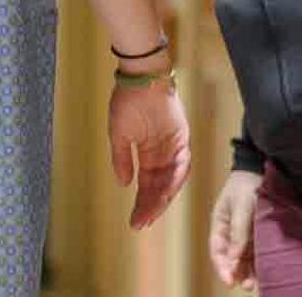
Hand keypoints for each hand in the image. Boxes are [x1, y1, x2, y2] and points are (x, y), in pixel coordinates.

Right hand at [108, 70, 191, 228]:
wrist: (140, 79)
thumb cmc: (127, 102)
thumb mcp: (118, 134)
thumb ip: (121, 159)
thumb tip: (123, 183)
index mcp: (146, 154)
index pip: (146, 185)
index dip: (141, 203)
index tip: (134, 222)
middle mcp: (162, 155)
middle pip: (159, 187)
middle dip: (151, 206)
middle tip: (142, 223)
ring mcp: (174, 148)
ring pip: (172, 180)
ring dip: (163, 197)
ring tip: (152, 212)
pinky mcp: (183, 138)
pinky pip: (183, 164)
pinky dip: (175, 179)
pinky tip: (164, 191)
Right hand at [209, 170, 262, 289]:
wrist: (261, 169)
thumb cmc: (246, 186)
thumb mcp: (241, 207)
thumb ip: (239, 233)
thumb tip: (235, 260)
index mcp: (220, 224)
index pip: (217, 250)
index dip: (222, 267)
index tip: (230, 281)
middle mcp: (231, 232)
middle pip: (231, 258)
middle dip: (237, 273)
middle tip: (247, 286)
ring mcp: (246, 233)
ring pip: (245, 258)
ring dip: (249, 271)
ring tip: (256, 285)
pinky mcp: (259, 234)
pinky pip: (257, 252)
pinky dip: (259, 263)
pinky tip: (266, 272)